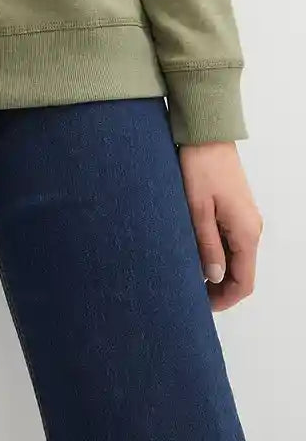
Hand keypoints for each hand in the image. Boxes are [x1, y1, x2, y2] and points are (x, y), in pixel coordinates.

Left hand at [177, 141, 262, 311]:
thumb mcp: (197, 210)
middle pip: (241, 271)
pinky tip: (196, 250)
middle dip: (219, 287)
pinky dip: (217, 251)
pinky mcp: (236, 208)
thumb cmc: (200, 168)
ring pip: (236, 256)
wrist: (207, 134)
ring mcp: (246, 218)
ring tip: (189, 273)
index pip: (243, 281)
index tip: (202, 306)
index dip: (225, 299)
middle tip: (191, 292)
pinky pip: (231, 239)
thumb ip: (207, 245)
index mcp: (246, 232)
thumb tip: (214, 278)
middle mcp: (252, 228)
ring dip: (217, 269)